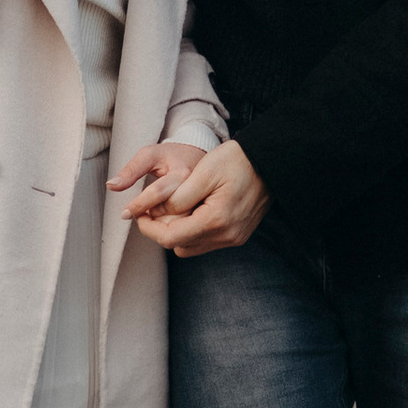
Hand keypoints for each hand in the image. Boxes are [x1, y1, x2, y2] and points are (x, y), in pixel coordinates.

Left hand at [124, 137, 268, 257]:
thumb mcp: (202, 173)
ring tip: (173, 209)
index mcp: (215, 220)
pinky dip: (193, 230)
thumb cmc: (235, 161)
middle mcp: (226, 236)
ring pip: (191, 246)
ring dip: (177, 232)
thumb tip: (155, 215)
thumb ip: (176, 198)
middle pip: (179, 245)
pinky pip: (206, 241)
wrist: (269, 161)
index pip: (170, 238)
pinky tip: (192, 211)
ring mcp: (234, 238)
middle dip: (161, 230)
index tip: (138, 214)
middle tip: (153, 209)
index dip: (148, 228)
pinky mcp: (237, 236)